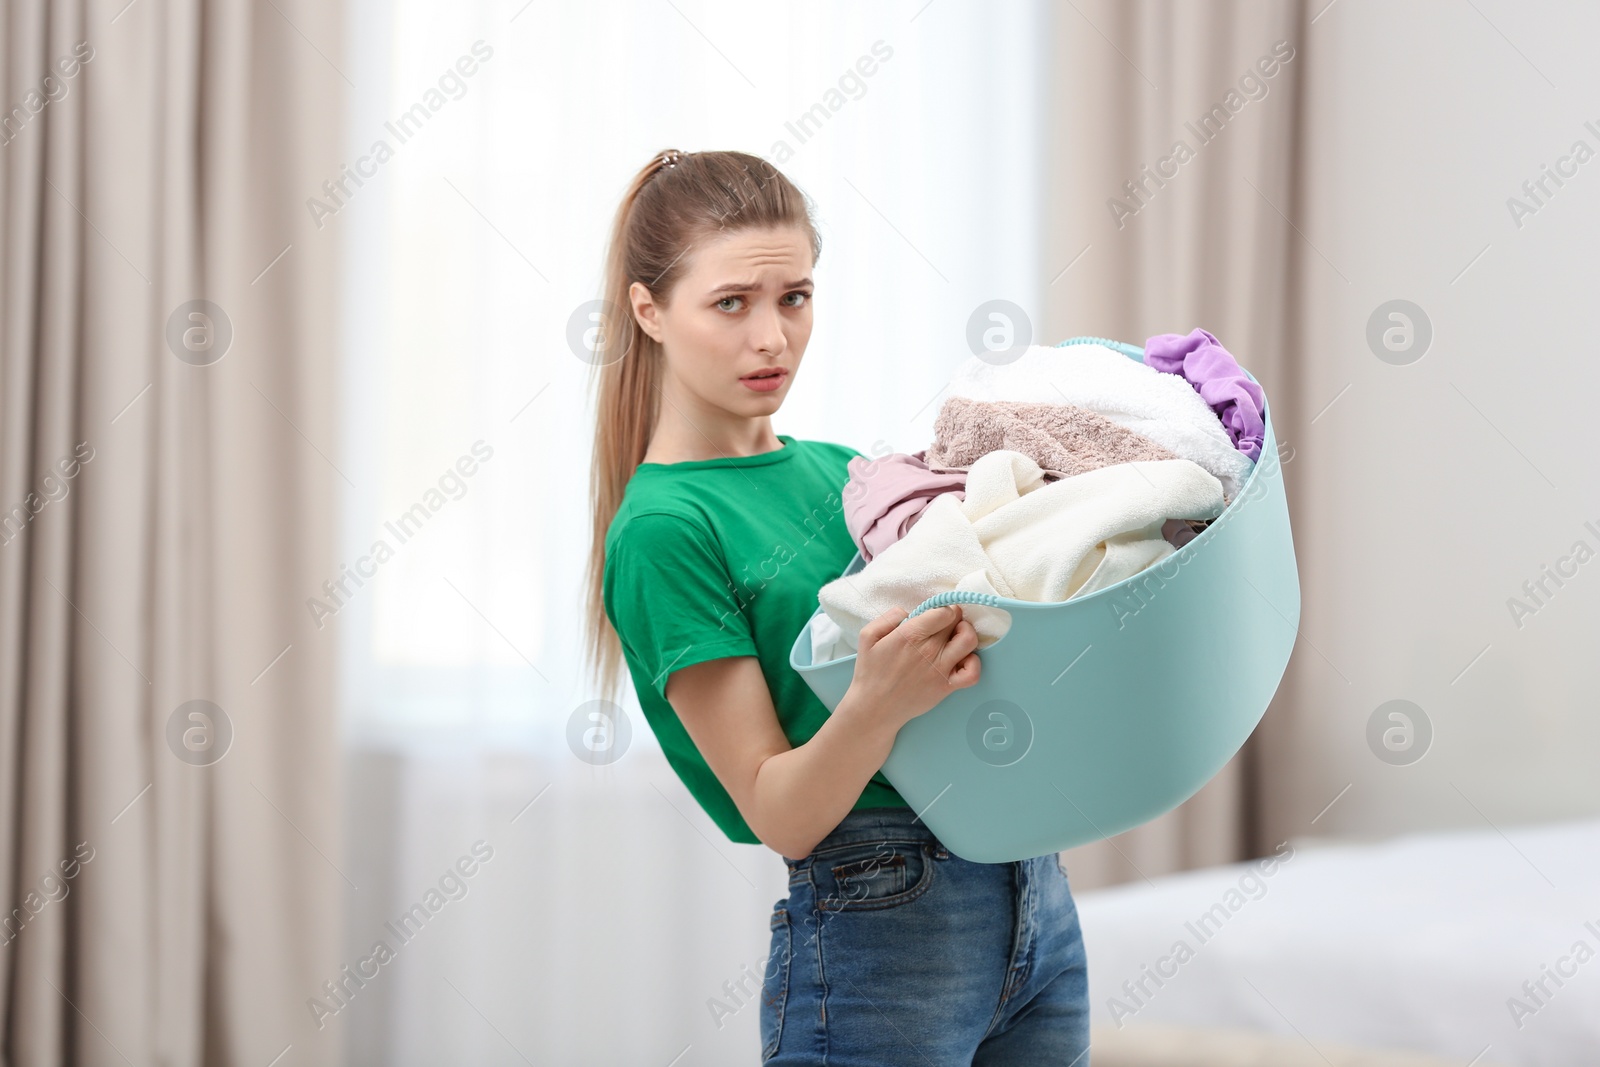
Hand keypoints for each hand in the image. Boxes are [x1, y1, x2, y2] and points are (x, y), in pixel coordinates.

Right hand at [849, 604, 981, 728]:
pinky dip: (973, 663)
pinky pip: (972, 672)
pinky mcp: (946, 687)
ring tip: (956, 636)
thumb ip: (888, 617)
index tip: (937, 613)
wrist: (875, 707)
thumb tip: (909, 611)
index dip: (943, 608)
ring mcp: (940, 669)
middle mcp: (928, 650)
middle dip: (953, 617)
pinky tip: (962, 659)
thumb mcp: (867, 636)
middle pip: (956, 621)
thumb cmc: (870, 672)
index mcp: (909, 635)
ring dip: (967, 632)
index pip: (943, 612)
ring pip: (969, 640)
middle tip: (944, 623)